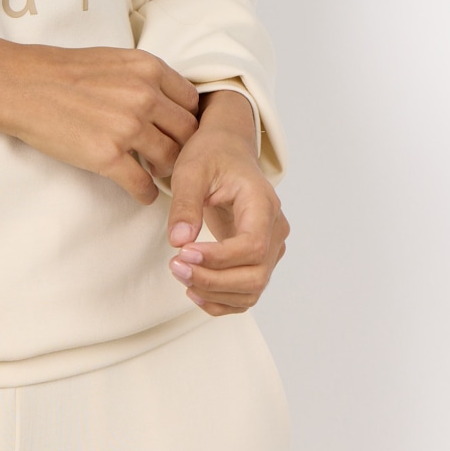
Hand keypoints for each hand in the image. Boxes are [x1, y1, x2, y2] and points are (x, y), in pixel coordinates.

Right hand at [0, 36, 199, 203]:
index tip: (180, 131)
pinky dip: (146, 192)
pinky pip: (142, 184)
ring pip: (171, 159)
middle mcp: (144, 96)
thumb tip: (165, 102)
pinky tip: (141, 192)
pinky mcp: (107, 156)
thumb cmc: (60, 70)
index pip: (191, 101)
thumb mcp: (112, 60)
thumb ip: (143, 78)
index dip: (187, 119)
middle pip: (188, 133)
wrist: (20, 84)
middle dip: (184, 148)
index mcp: (148, 68)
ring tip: (157, 174)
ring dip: (166, 171)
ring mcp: (127, 127)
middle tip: (174, 157)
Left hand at [165, 90, 288, 314]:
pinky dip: (222, 300)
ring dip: (215, 293)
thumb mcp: (191, 170)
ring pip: (253, 289)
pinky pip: (246, 292)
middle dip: (213, 280)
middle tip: (175, 266)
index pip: (252, 245)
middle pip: (256, 274)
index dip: (218, 258)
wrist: (227, 150)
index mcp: (262, 203)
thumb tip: (179, 242)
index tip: (182, 254)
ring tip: (180, 275)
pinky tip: (194, 290)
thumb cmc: (212, 156)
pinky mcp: (259, 258)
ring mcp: (271, 246)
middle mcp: (274, 228)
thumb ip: (185, 204)